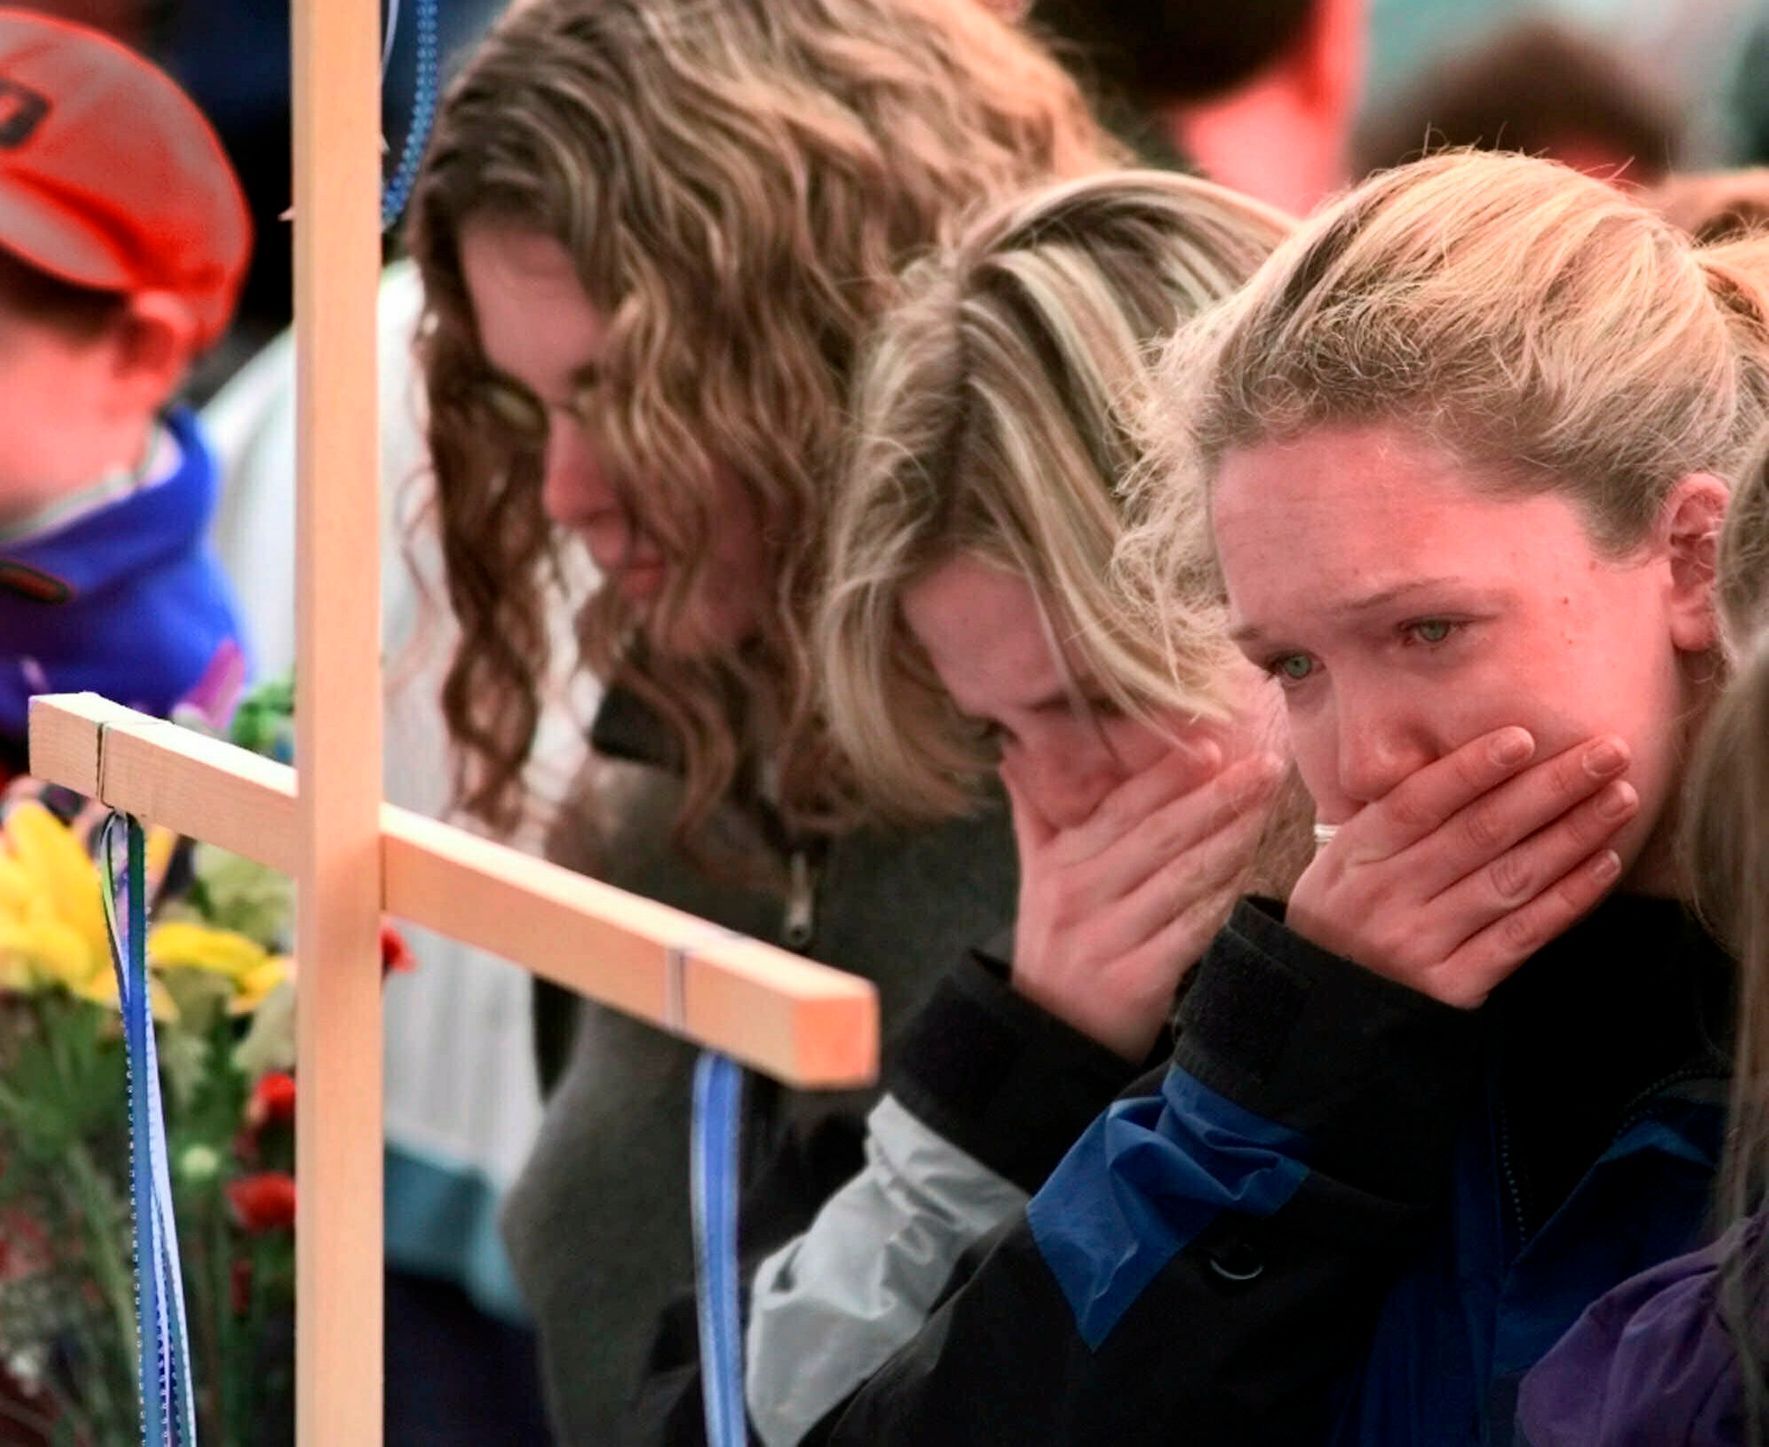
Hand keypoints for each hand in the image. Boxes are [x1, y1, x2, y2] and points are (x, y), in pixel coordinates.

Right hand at [1006, 741, 1284, 1060]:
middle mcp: (1081, 895)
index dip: (1167, 775)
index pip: (1120, 806)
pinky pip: (1191, 932)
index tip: (1213, 745)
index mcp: (1061, 863)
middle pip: (1159, 835)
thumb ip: (1036, 814)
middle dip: (1215, 797)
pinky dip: (1225, 903)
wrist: (1046, 1033)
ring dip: (1231, 840)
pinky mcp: (1135, 980)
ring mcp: (1107, 938)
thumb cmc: (1052, 944)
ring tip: (1271, 810)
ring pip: (1182, 878)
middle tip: (1265, 767)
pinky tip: (1258, 878)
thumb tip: (1018, 751)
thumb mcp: (1034, 876)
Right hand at [1286, 728, 1637, 1007]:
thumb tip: (1469, 755)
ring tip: (1620, 797)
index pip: (1417, 803)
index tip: (1525, 736)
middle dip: (1550, 787)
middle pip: (1478, 834)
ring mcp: (1420, 944)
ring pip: (1510, 880)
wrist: (1327, 1004)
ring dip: (1573, 835)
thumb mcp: (1341, 859)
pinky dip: (1567, 899)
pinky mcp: (1453, 986)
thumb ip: (1390, 814)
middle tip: (1607, 752)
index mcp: (1355, 856)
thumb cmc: (1345, 910)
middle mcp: (1386, 897)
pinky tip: (1604, 862)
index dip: (1471, 770)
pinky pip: (1521, 937)